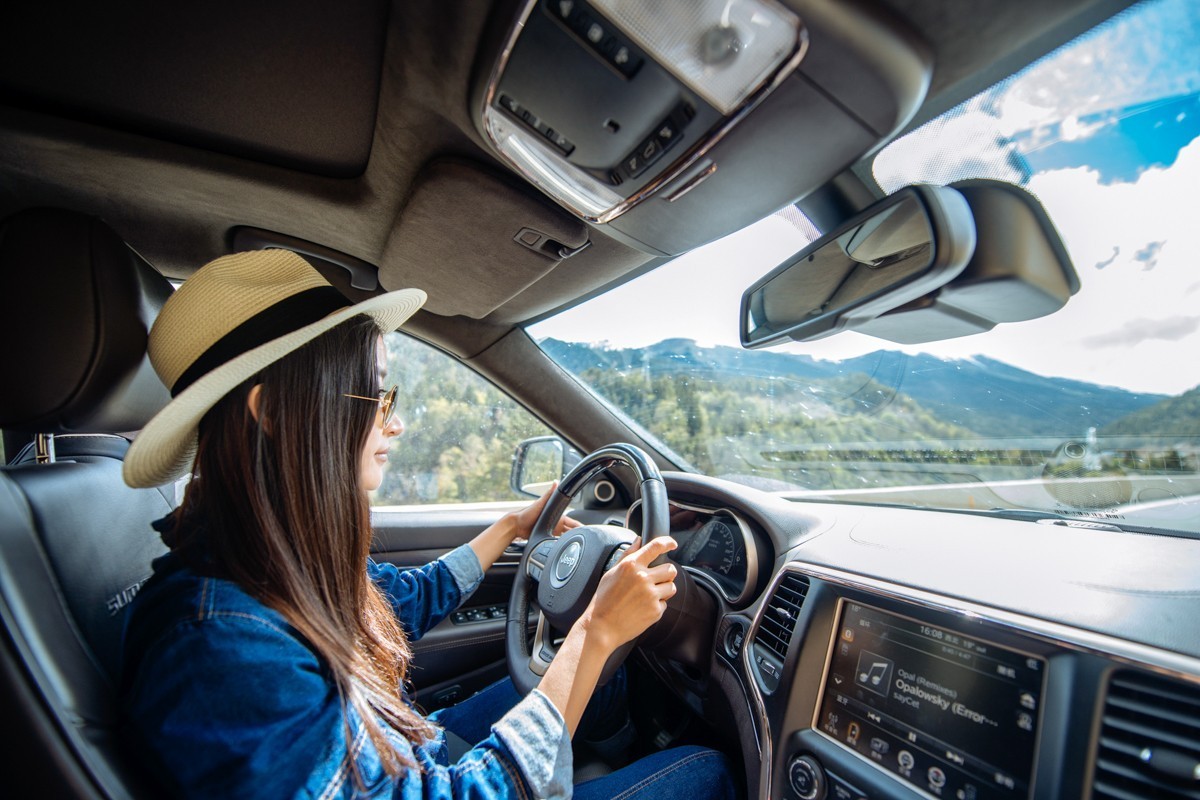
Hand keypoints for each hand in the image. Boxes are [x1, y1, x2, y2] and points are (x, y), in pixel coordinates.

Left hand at [510, 482, 581, 541]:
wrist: (515, 525)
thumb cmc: (526, 514)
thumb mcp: (540, 504)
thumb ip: (549, 494)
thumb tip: (556, 482)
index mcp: (558, 516)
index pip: (573, 523)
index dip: (580, 527)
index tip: (587, 531)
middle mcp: (556, 524)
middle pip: (571, 532)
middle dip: (577, 536)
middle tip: (584, 542)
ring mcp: (551, 532)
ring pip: (565, 538)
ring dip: (569, 542)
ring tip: (575, 548)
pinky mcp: (546, 538)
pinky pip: (556, 543)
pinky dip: (560, 546)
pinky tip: (563, 549)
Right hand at [583, 536, 677, 650]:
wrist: (602, 628)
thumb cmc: (603, 601)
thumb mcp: (611, 573)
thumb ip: (627, 555)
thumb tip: (639, 541)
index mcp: (631, 566)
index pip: (655, 547)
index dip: (667, 542)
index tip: (672, 544)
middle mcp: (643, 578)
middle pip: (670, 569)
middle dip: (666, 573)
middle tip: (656, 579)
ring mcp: (651, 595)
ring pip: (672, 586)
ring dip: (664, 589)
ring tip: (648, 595)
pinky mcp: (656, 610)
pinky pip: (665, 603)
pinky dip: (657, 605)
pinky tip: (642, 607)